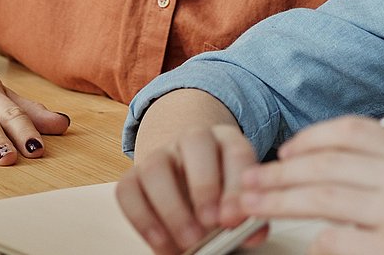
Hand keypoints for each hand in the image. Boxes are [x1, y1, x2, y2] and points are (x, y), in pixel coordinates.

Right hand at [116, 124, 267, 254]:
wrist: (188, 192)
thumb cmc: (220, 200)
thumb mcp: (237, 205)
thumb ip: (247, 217)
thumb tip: (255, 233)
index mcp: (227, 141)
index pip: (235, 151)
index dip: (236, 184)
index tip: (234, 218)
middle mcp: (192, 140)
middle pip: (195, 142)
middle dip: (204, 185)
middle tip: (210, 223)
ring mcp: (160, 155)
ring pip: (156, 166)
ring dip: (172, 208)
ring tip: (188, 241)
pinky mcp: (133, 176)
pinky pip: (128, 190)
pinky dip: (143, 220)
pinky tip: (162, 242)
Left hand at [231, 115, 383, 254]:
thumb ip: (382, 166)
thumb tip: (312, 161)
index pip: (351, 131)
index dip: (309, 138)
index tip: (284, 153)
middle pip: (326, 163)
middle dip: (278, 173)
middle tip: (248, 183)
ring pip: (321, 198)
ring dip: (278, 201)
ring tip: (251, 206)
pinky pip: (334, 240)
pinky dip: (317, 242)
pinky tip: (314, 243)